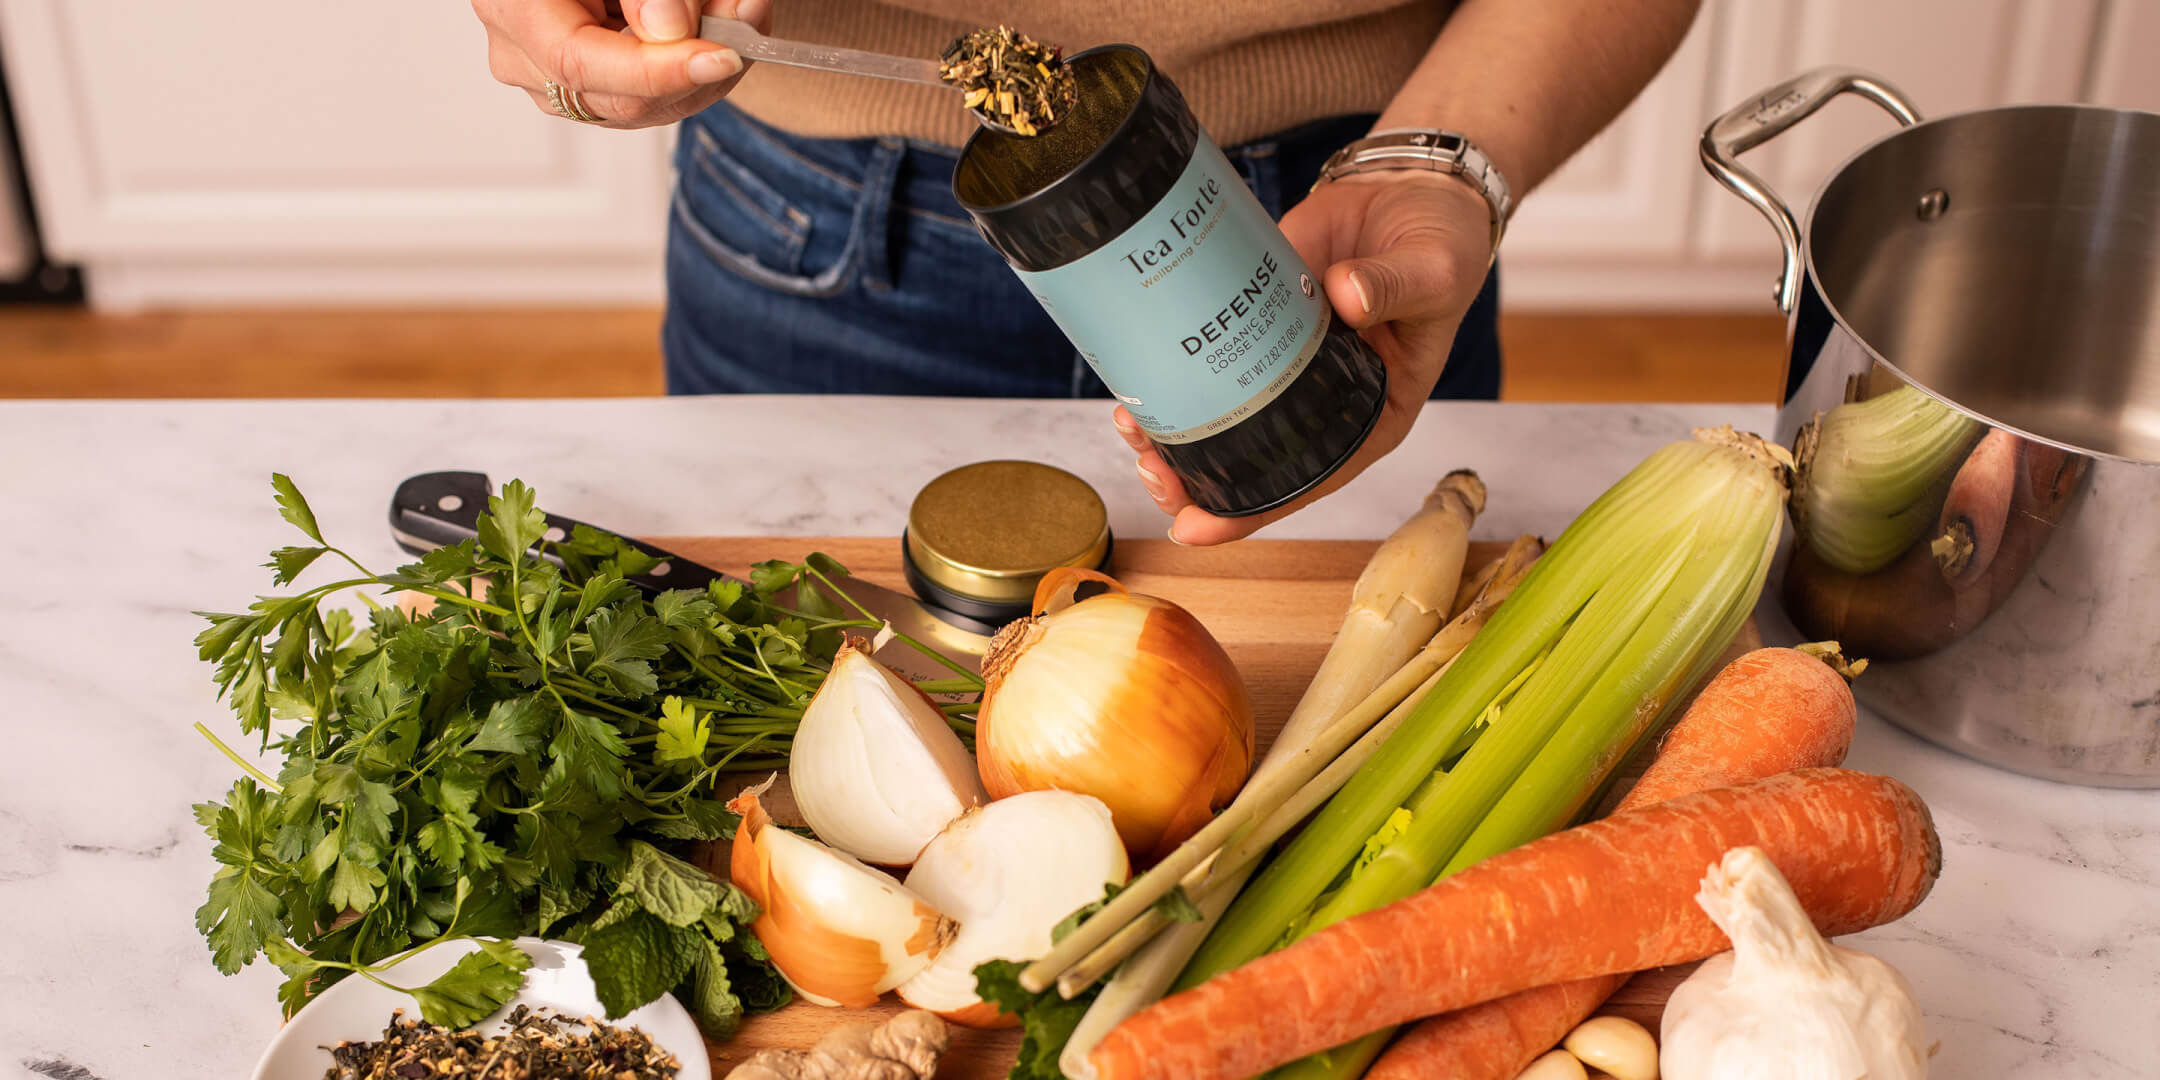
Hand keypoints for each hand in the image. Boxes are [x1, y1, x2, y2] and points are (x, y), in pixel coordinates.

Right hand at [474, 0, 768, 128]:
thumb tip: (669, 29)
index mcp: (512, 6)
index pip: (576, 62)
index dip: (657, 69)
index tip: (725, 55)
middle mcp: (519, 54)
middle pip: (617, 97)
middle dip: (697, 68)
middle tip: (749, 18)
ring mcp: (548, 81)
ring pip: (641, 107)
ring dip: (704, 70)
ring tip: (741, 14)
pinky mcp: (584, 88)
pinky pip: (646, 99)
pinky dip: (692, 70)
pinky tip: (721, 32)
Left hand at [1117, 171, 1495, 543]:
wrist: (1411, 184)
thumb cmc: (1441, 244)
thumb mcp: (1434, 272)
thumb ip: (1392, 287)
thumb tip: (1344, 296)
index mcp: (1373, 412)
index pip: (1309, 479)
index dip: (1251, 511)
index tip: (1193, 529)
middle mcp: (1321, 398)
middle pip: (1253, 457)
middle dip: (1194, 475)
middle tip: (1151, 471)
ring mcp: (1284, 360)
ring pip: (1222, 411)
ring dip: (1172, 427)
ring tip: (1131, 425)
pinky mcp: (1257, 316)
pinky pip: (1210, 351)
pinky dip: (1172, 367)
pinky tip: (1137, 372)